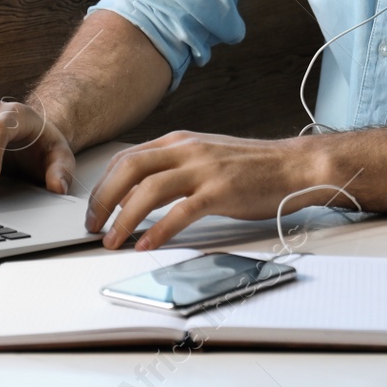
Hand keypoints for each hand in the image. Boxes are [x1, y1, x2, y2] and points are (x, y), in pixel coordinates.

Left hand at [84, 131, 321, 249]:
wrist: (293, 167)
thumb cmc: (251, 166)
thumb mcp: (205, 156)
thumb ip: (174, 168)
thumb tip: (140, 191)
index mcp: (179, 141)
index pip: (127, 158)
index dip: (104, 185)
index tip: (94, 209)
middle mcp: (187, 150)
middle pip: (129, 169)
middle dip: (104, 200)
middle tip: (93, 226)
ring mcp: (204, 170)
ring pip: (148, 190)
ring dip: (124, 218)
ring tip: (113, 240)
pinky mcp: (221, 192)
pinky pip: (180, 211)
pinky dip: (158, 230)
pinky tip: (146, 244)